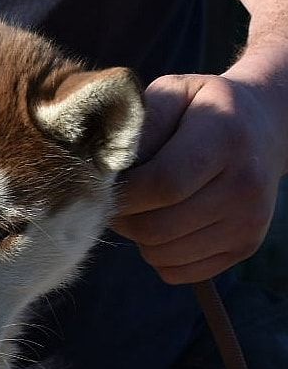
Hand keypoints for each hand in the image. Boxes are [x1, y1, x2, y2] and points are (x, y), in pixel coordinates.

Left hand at [112, 71, 286, 284]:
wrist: (262, 130)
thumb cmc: (200, 111)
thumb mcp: (172, 95)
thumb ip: (139, 125)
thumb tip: (106, 167)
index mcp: (225, 138)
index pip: (162, 184)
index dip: (123, 194)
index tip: (106, 187)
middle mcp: (245, 184)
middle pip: (157, 228)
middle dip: (123, 219)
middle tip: (118, 201)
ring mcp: (248, 221)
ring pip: (162, 255)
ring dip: (138, 238)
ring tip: (144, 209)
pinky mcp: (243, 247)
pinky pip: (177, 273)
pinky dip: (158, 256)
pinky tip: (164, 226)